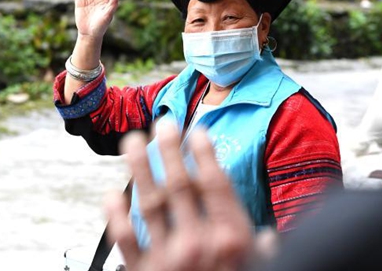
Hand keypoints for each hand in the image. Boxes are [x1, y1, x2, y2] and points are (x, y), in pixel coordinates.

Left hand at [104, 125, 277, 270]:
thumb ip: (266, 255)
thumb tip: (270, 237)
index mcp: (232, 240)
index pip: (217, 185)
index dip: (205, 154)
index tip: (196, 131)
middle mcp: (200, 244)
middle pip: (181, 185)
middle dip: (170, 150)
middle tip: (162, 124)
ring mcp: (170, 259)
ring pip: (150, 202)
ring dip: (140, 169)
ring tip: (132, 142)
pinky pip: (125, 240)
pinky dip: (116, 217)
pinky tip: (111, 195)